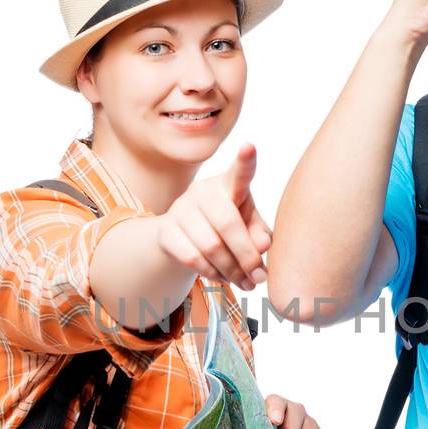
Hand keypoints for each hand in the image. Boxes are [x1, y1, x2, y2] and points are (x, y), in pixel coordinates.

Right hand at [156, 143, 272, 289]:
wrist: (184, 240)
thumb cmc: (227, 229)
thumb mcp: (249, 228)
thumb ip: (259, 234)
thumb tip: (262, 245)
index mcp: (230, 185)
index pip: (239, 172)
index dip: (245, 160)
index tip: (249, 146)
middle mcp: (203, 191)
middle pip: (228, 224)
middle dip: (247, 257)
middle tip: (260, 277)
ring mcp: (181, 209)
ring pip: (211, 247)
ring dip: (231, 271)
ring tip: (244, 282)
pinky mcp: (165, 230)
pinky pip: (192, 258)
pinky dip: (211, 274)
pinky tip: (220, 277)